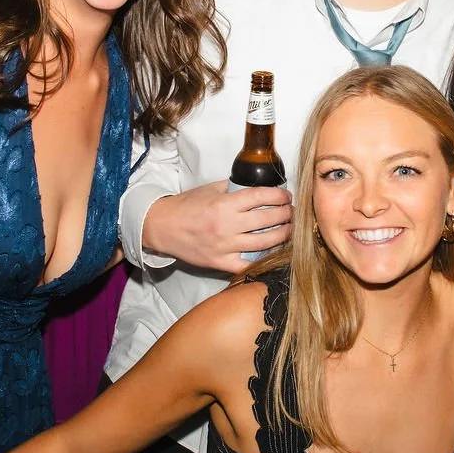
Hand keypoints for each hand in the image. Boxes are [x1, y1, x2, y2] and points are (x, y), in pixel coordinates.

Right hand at [142, 180, 293, 271]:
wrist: (162, 227)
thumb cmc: (186, 206)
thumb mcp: (211, 189)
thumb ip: (235, 188)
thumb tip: (259, 188)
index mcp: (224, 204)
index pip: (261, 197)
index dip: (279, 195)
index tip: (286, 196)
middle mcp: (227, 225)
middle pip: (268, 219)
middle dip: (285, 214)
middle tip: (291, 212)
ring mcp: (225, 246)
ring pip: (264, 242)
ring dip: (282, 235)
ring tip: (288, 230)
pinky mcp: (220, 262)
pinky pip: (249, 264)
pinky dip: (264, 259)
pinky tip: (274, 252)